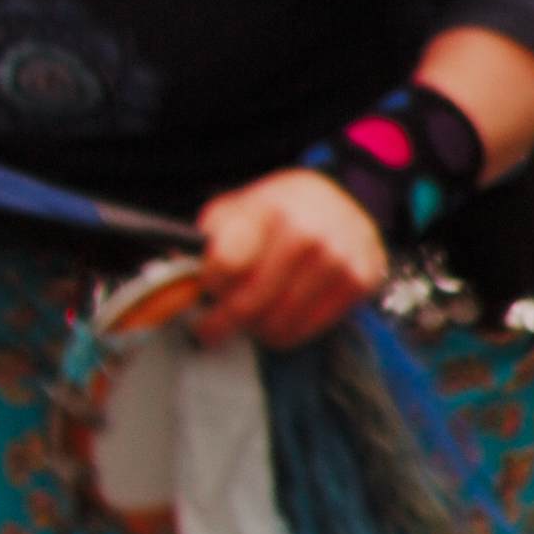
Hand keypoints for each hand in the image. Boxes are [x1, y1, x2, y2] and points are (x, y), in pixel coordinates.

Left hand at [188, 167, 387, 344]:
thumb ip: (205, 240)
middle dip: (221, 322)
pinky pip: (309, 329)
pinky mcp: (361, 281)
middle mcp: (307, 232)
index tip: (200, 293)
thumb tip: (172, 278)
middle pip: (249, 302)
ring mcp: (338, 258)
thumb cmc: (275, 210)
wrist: (339, 200)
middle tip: (209, 330)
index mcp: (267, 208)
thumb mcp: (235, 209)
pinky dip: (285, 333)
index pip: (225, 263)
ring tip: (245, 322)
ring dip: (253, 330)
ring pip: (278, 322)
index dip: (207, 285)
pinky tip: (276, 320)